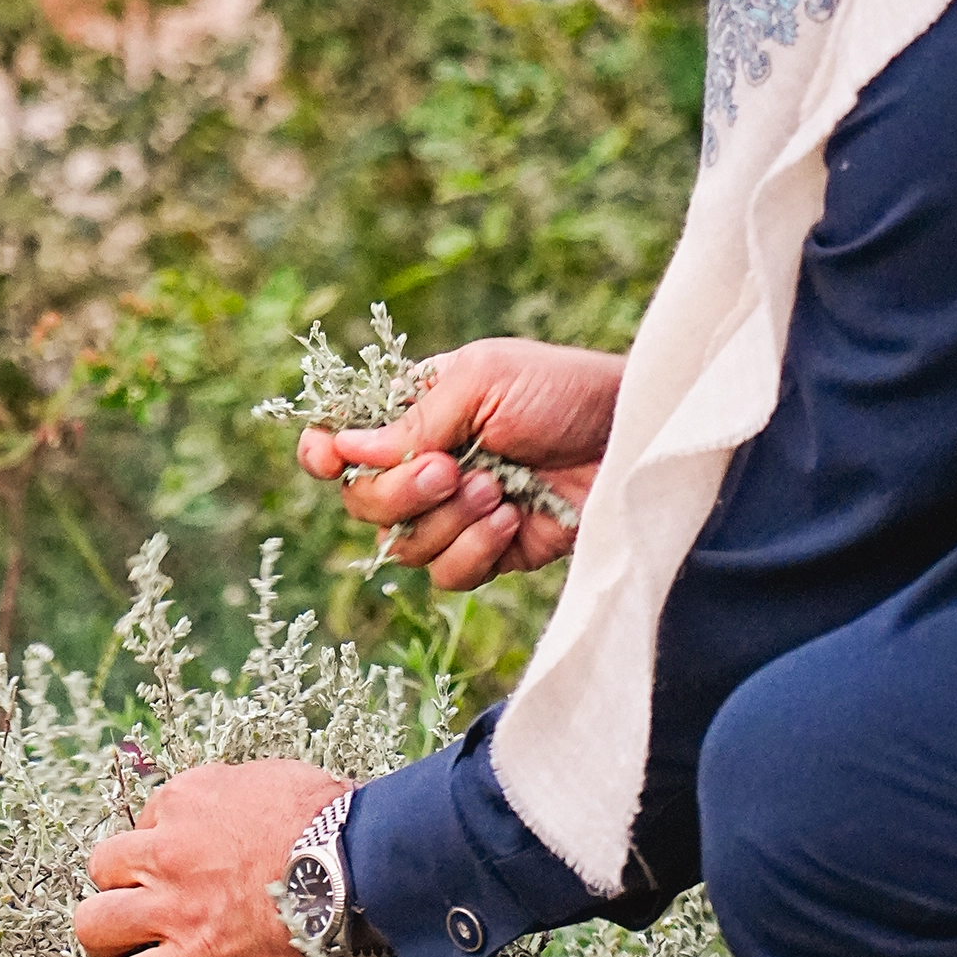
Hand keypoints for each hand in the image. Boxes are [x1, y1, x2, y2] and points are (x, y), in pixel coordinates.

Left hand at [73, 758, 346, 956]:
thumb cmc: (325, 816)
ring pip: (96, 923)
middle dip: (117, 884)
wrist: (350, 864)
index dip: (161, 840)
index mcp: (186, 799)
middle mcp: (166, 851)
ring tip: (116, 948)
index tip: (184, 856)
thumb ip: (234, 790)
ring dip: (103, 936)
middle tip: (139, 899)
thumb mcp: (270, 776)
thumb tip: (237, 802)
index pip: (146, 820)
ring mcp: (172, 908)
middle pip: (104, 867)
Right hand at [297, 336, 622, 590]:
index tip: (327, 458)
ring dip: (448, 519)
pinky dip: (475, 549)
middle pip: (363, 504)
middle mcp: (427, 467)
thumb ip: (412, 420)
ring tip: (498, 488)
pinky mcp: (493, 553)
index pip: (343, 444)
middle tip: (450, 468)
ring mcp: (458, 515)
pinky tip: (513, 517)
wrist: (632, 434)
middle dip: (399, 492)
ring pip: (403, 547)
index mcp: (414, 416)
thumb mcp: (481, 381)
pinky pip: (449, 575)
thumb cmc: (560, 389)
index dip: (324, 455)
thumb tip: (345, 450)